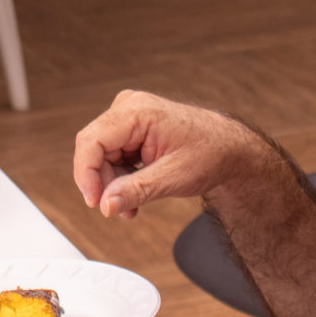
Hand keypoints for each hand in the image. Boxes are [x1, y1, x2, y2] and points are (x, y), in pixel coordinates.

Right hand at [71, 90, 261, 218]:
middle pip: (95, 150)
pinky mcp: (131, 128)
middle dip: (105, 184)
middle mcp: (129, 107)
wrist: (229, 149)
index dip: (86, 174)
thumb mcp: (174, 178)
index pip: (91, 141)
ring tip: (132, 206)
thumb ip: (136, 191)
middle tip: (121, 209)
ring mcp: (129, 116)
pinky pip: (113, 155)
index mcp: (138, 111)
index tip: (95, 203)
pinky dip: (121, 177)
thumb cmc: (210, 154)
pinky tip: (134, 193)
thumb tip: (106, 206)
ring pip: (102, 156)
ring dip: (113, 184)